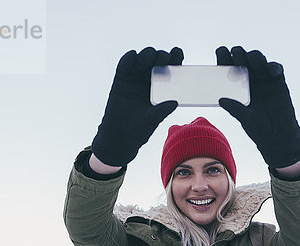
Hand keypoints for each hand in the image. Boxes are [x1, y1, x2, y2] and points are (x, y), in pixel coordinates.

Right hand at [91, 47, 182, 166]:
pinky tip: (133, 56)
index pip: (169, 70)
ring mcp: (133, 80)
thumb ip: (162, 110)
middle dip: (160, 56)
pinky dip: (128, 59)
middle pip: (155, 62)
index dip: (174, 59)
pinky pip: (124, 67)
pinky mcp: (120, 81)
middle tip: (165, 57)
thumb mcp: (153, 119)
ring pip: (140, 62)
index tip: (178, 53)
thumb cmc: (140, 130)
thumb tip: (175, 102)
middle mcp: (147, 81)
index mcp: (160, 88)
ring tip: (151, 56)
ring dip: (146, 56)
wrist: (120, 138)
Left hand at [216, 46, 299, 167]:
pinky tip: (270, 70)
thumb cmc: (259, 128)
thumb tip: (220, 99)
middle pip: (243, 60)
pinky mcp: (278, 81)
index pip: (228, 68)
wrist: (278, 136)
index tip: (220, 52)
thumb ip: (235, 108)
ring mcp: (264, 79)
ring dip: (255, 57)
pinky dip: (273, 67)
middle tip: (236, 54)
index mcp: (236, 86)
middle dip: (239, 54)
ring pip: (258, 60)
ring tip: (252, 60)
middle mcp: (249, 79)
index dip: (224, 58)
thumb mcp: (245, 119)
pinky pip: (276, 68)